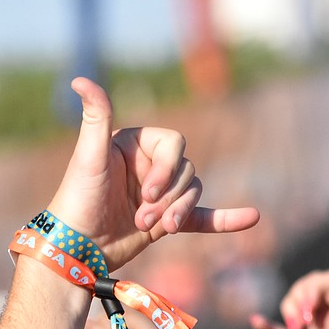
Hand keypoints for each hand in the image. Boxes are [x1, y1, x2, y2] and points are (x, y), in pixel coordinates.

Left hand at [45, 78, 258, 271]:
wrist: (76, 249)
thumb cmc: (78, 199)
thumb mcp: (89, 156)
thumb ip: (95, 116)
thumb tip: (79, 79)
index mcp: (135, 144)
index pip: (174, 144)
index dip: (167, 167)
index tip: (147, 191)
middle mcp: (149, 165)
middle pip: (185, 170)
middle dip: (168, 196)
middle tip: (143, 216)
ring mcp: (160, 193)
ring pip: (192, 192)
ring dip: (177, 211)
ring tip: (154, 227)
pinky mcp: (167, 220)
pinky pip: (203, 216)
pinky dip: (226, 218)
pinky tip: (251, 217)